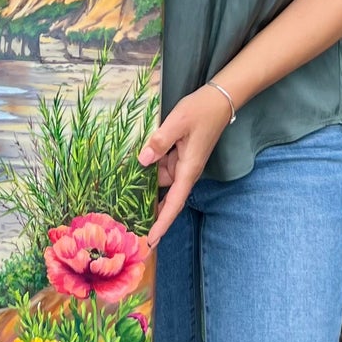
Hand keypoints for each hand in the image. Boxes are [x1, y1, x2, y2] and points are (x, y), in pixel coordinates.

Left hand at [137, 85, 233, 247]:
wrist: (219, 99)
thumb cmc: (201, 111)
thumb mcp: (177, 122)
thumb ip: (159, 141)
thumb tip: (142, 160)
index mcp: (188, 169)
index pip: (174, 204)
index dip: (162, 223)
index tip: (151, 241)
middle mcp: (186, 170)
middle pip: (166, 197)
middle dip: (151, 212)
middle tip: (129, 227)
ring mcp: (183, 163)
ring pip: (161, 180)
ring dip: (146, 186)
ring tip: (121, 198)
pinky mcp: (180, 154)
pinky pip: (162, 166)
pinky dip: (149, 169)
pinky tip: (133, 168)